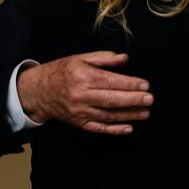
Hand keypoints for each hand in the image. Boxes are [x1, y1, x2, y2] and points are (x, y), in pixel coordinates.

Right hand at [17, 51, 152, 134]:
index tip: (145, 85)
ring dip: (129, 115)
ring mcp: (79, 111)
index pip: (111, 81)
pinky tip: (129, 128)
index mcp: (82, 77)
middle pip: (111, 99)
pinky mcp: (78, 123)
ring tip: (145, 112)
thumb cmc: (61, 72)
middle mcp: (80, 95)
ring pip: (108, 115)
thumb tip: (124, 59)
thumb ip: (103, 58)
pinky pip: (99, 128)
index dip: (130, 84)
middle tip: (150, 99)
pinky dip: (115, 130)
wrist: (39, 91)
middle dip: (133, 100)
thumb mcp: (80, 58)